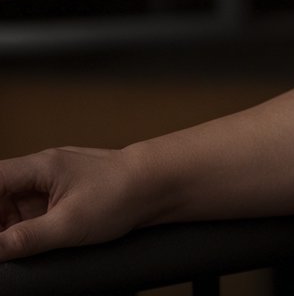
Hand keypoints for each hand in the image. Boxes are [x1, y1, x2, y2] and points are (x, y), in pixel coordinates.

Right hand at [0, 146, 143, 260]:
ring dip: (10, 228)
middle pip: (0, 195)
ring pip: (14, 207)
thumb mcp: (67, 224)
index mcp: (39, 166)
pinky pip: (33, 212)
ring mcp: (53, 183)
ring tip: (16, 248)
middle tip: (5, 247)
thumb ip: (25, 239)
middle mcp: (42, 170)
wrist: (156, 184)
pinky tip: (30, 244)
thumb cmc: (119, 194)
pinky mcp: (63, 196)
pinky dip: (26, 229)